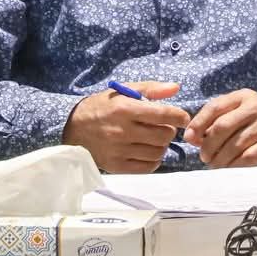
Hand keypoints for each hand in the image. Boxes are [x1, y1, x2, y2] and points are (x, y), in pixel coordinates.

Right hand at [63, 81, 189, 173]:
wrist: (73, 128)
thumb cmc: (101, 107)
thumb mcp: (122, 91)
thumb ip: (151, 89)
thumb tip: (176, 88)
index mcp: (125, 109)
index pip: (163, 114)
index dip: (179, 116)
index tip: (182, 118)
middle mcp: (123, 131)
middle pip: (164, 135)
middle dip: (169, 130)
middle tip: (163, 127)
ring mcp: (119, 150)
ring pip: (158, 152)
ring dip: (162, 145)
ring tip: (154, 139)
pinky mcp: (117, 166)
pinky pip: (148, 167)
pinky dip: (154, 160)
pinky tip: (147, 151)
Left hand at [189, 90, 256, 167]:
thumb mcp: (241, 112)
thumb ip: (218, 121)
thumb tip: (193, 138)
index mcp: (242, 97)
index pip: (214, 107)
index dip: (198, 123)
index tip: (190, 138)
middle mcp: (255, 107)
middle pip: (222, 127)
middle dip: (208, 145)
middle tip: (204, 157)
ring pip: (234, 145)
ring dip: (220, 159)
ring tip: (215, 164)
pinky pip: (248, 156)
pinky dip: (235, 164)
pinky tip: (230, 167)